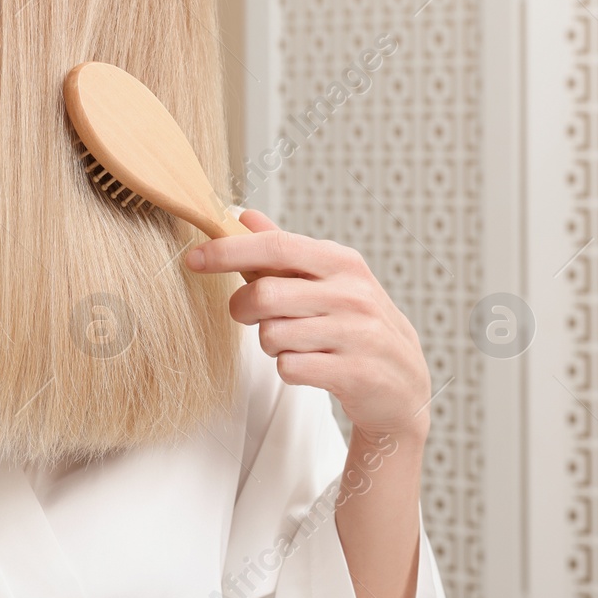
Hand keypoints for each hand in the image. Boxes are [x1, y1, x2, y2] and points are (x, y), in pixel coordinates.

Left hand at [185, 209, 431, 441]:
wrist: (403, 382)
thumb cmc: (352, 322)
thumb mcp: (326, 279)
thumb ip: (281, 249)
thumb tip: (242, 214)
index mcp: (342, 262)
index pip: (276, 246)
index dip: (229, 251)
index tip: (193, 258)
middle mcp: (353, 294)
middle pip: (265, 295)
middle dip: (243, 309)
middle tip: (248, 314)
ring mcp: (357, 334)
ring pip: (272, 336)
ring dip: (269, 343)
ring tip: (293, 342)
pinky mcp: (355, 373)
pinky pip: (289, 368)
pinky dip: (288, 368)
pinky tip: (310, 365)